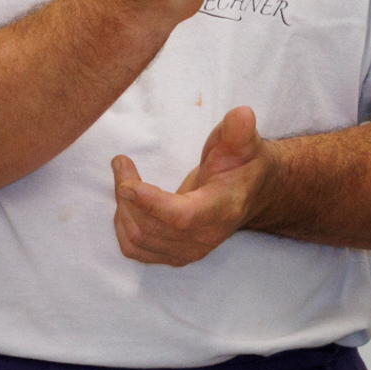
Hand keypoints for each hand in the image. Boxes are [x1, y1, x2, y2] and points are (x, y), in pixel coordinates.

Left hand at [111, 105, 278, 267]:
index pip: (183, 217)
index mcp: (222, 209)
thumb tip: (241, 114)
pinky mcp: (174, 255)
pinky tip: (127, 203)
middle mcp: (205, 236)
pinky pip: (135, 249)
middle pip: (151, 227)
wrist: (249, 193)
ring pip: (138, 239)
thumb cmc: (242, 165)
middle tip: (121, 163)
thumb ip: (238, 130)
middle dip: (127, 195)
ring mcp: (188, 251)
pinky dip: (123, 226)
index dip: (151, 204)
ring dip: (123, 208)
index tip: (126, 184)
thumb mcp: (244, 143)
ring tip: (124, 178)